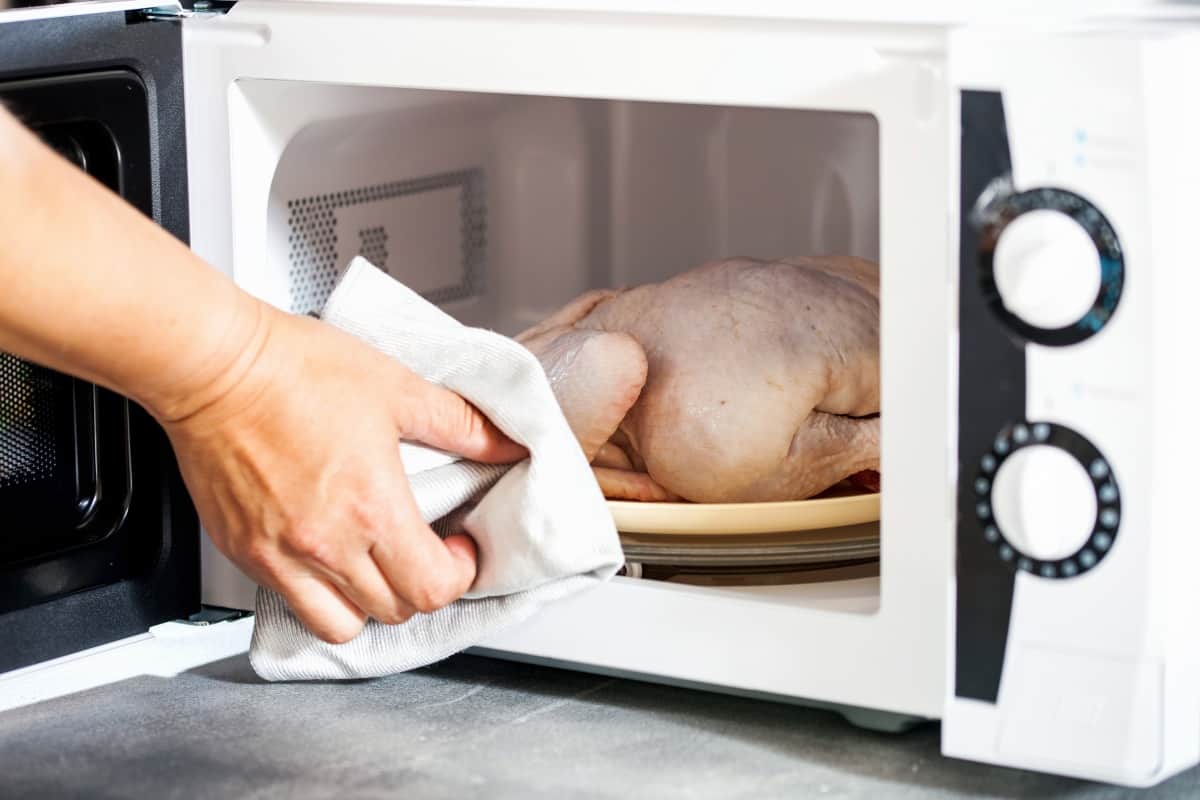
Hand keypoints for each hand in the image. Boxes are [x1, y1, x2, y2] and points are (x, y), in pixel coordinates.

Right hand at [158, 305, 525, 643]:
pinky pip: (290, 603)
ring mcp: (279, 556)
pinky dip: (317, 595)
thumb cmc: (294, 370)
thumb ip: (459, 424)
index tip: (459, 548)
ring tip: (374, 564)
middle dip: (420, 587)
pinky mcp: (244, 553)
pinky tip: (326, 557)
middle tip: (422, 550)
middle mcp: (325, 545)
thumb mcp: (397, 388)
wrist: (214, 366)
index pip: (431, 589)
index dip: (458, 574)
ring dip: (368, 604)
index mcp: (371, 508)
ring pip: (339, 626)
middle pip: (393, 612)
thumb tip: (503, 444)